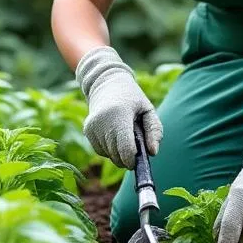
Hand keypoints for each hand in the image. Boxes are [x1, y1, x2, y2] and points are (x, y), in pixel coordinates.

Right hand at [75, 46, 162, 168]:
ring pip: (109, 155)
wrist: (106, 83)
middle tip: (134, 145)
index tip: (138, 160)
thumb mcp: (148, 110)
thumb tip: (153, 153)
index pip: (125, 149)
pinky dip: (109, 149)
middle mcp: (102, 121)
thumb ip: (154, 131)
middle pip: (116, 155)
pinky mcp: (87, 130)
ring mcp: (92, 126)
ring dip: (118, 152)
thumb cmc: (132, 98)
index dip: (133, 159)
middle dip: (127, 157)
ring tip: (124, 135)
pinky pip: (100, 151)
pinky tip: (114, 134)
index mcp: (120, 115)